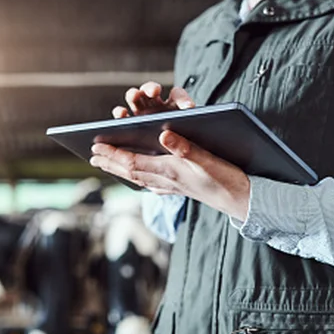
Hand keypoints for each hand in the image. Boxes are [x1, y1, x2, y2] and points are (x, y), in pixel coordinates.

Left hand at [91, 82, 250, 220]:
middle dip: (110, 163)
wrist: (241, 200)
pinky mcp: (180, 189)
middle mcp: (166, 181)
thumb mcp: (208, 158)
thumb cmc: (226, 178)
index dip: (113, 154)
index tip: (95, 147)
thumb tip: (163, 133)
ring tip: (107, 165)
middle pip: (130, 172)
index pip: (132, 162)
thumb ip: (185, 146)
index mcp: (169, 171)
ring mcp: (172, 187)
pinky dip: (140, 178)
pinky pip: (152, 183)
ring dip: (120, 171)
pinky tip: (139, 179)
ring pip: (139, 178)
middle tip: (92, 157)